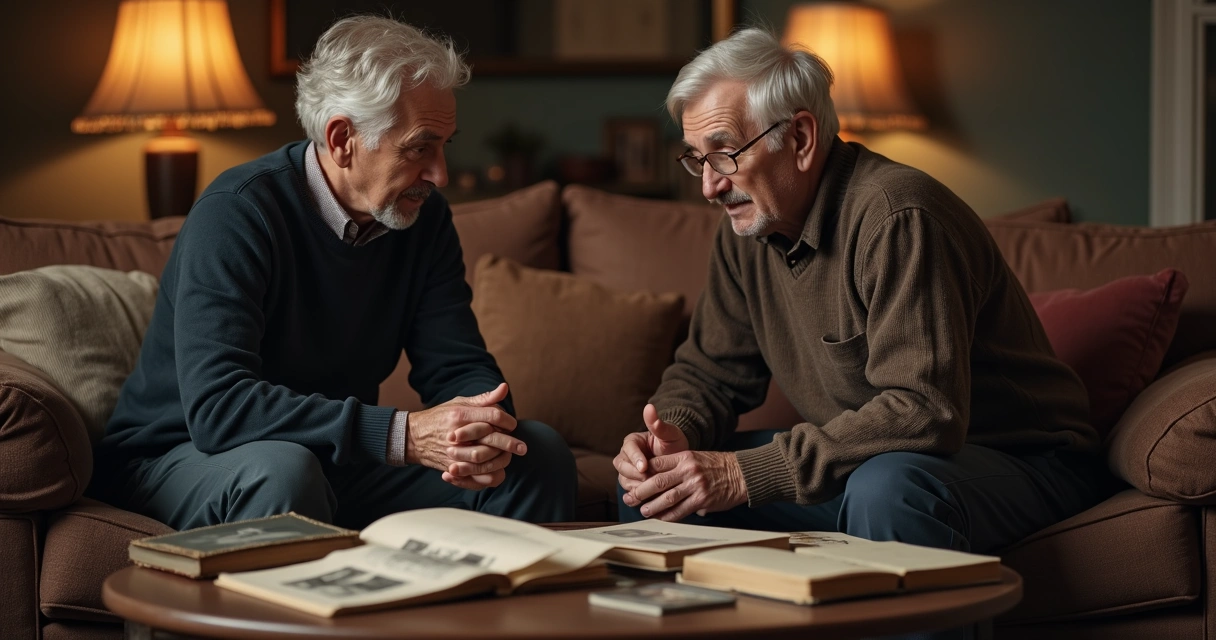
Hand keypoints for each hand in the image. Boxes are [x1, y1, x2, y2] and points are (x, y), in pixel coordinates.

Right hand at [406, 383, 523, 489]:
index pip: (493, 416)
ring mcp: (453, 453)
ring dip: (501, 459)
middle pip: (491, 439)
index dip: (508, 420)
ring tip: (509, 457)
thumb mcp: (459, 403)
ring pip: (485, 460)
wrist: (413, 438)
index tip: (513, 425)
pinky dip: (487, 476)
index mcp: (460, 415)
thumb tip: (504, 388)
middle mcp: (457, 434)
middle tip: (523, 448)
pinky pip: (475, 478)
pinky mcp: (451, 468)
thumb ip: (484, 399)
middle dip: (511, 443)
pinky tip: (496, 470)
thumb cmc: (440, 417)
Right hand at [613, 404, 689, 493]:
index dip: (635, 458)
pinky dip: (636, 495)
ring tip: (649, 490)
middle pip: (621, 466)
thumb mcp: (669, 433)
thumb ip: (658, 424)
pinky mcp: (632, 483)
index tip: (644, 466)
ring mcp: (628, 470)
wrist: (678, 460)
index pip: (629, 449)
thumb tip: (649, 407)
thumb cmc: (673, 443)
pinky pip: (629, 490)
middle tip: (648, 480)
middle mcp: (626, 456)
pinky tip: (648, 498)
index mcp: (632, 441)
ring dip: (635, 485)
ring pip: (623, 479)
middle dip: (633, 474)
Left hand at [621, 450, 747, 521]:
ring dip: (652, 506)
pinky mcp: (702, 500)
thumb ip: (676, 466)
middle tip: (630, 498)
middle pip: (657, 481)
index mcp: (684, 457)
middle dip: (641, 491)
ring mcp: (695, 485)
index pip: (656, 463)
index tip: (632, 481)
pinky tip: (661, 518)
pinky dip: (668, 516)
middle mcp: (688, 470)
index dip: (642, 473)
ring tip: (643, 511)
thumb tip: (655, 476)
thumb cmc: (716, 467)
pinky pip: (681, 511)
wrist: (741, 474)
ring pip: (667, 498)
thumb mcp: (695, 458)